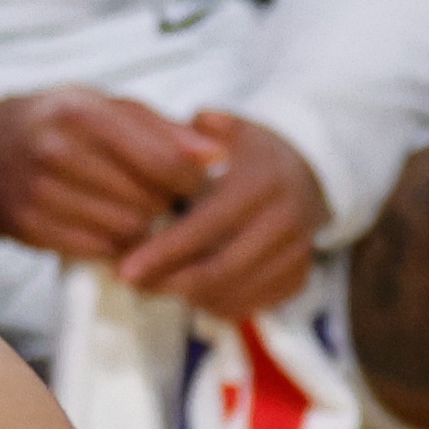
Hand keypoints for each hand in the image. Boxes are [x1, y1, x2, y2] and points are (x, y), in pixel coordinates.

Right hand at [0, 87, 222, 258]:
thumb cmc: (65, 123)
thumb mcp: (109, 108)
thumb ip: (164, 129)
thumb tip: (216, 157)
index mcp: (83, 113)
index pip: (162, 161)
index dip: (190, 179)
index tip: (195, 183)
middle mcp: (55, 151)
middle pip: (145, 200)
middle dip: (166, 205)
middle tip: (167, 201)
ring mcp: (37, 192)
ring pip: (123, 230)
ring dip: (143, 230)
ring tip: (142, 215)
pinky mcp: (26, 226)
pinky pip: (95, 248)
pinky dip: (115, 245)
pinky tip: (116, 231)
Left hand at [115, 110, 330, 321]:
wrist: (304, 177)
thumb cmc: (248, 156)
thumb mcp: (231, 130)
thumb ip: (206, 128)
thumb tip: (196, 122)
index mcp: (262, 185)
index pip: (207, 227)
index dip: (163, 252)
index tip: (123, 269)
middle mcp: (285, 222)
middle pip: (220, 270)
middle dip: (170, 282)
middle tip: (133, 285)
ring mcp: (297, 253)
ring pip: (234, 293)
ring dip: (189, 298)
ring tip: (155, 287)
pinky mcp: (299, 277)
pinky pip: (251, 306)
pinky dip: (216, 306)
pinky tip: (191, 294)